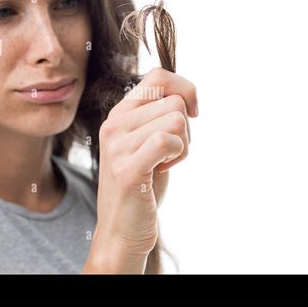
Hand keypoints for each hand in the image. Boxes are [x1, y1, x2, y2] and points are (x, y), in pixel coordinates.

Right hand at [83, 67, 197, 272]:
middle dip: (187, 129)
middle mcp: (114, 124)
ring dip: (184, 145)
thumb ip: (158, 115)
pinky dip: (179, 155)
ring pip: (177, 119)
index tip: (194, 113)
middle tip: (171, 153)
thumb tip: (186, 94)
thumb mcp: (147, 141)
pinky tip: (164, 170)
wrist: (121, 231)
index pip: (158, 76)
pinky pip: (169, 140)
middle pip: (175, 101)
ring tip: (165, 163)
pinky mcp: (128, 169)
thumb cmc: (142, 185)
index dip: (184, 88)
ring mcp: (118, 146)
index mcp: (119, 114)